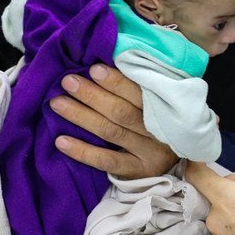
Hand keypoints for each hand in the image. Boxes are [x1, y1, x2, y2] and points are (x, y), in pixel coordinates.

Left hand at [50, 64, 177, 178]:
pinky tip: (61, 141)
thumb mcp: (163, 102)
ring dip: (82, 116)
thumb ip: (144, 87)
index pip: (140, 93)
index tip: (93, 69)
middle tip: (68, 82)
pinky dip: (83, 151)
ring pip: (111, 132)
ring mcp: (150, 153)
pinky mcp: (138, 171)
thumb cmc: (162, 121)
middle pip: (122, 112)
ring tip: (57, 103)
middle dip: (92, 95)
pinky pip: (107, 161)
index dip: (117, 82)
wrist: (176, 161)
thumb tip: (106, 63)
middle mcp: (160, 131)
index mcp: (167, 108)